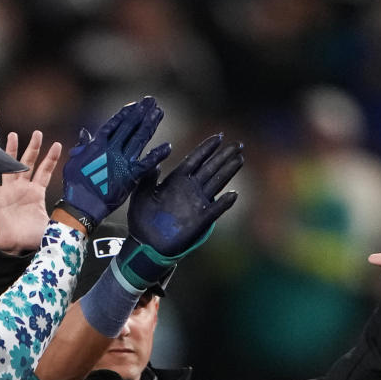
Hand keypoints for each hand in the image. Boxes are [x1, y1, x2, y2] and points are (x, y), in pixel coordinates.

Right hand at [0, 131, 61, 253]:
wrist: (13, 246)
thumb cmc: (31, 238)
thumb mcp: (49, 228)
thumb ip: (59, 222)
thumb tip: (75, 223)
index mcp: (36, 193)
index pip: (45, 172)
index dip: (51, 158)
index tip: (57, 145)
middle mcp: (22, 189)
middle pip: (28, 163)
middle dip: (33, 148)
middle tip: (37, 133)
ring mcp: (8, 192)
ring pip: (9, 167)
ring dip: (10, 152)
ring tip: (12, 135)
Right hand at [61, 96, 171, 225]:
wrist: (82, 205)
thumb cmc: (75, 185)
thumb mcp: (74, 161)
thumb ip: (82, 146)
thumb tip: (85, 132)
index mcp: (97, 145)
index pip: (114, 125)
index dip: (125, 114)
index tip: (134, 104)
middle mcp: (112, 150)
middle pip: (129, 127)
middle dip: (141, 113)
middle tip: (151, 101)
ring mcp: (122, 162)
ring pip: (139, 139)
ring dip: (150, 124)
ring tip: (159, 112)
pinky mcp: (131, 176)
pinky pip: (147, 163)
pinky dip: (157, 155)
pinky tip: (168, 146)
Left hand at [110, 134, 243, 293]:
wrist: (145, 243)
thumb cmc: (141, 218)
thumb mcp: (140, 193)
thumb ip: (147, 177)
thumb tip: (156, 163)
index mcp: (176, 180)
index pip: (195, 160)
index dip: (207, 148)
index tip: (219, 136)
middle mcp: (190, 189)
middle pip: (210, 168)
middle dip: (224, 156)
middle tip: (238, 144)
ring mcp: (197, 203)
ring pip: (216, 183)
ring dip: (228, 172)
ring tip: (240, 159)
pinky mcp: (200, 220)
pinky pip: (214, 210)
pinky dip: (224, 203)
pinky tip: (233, 194)